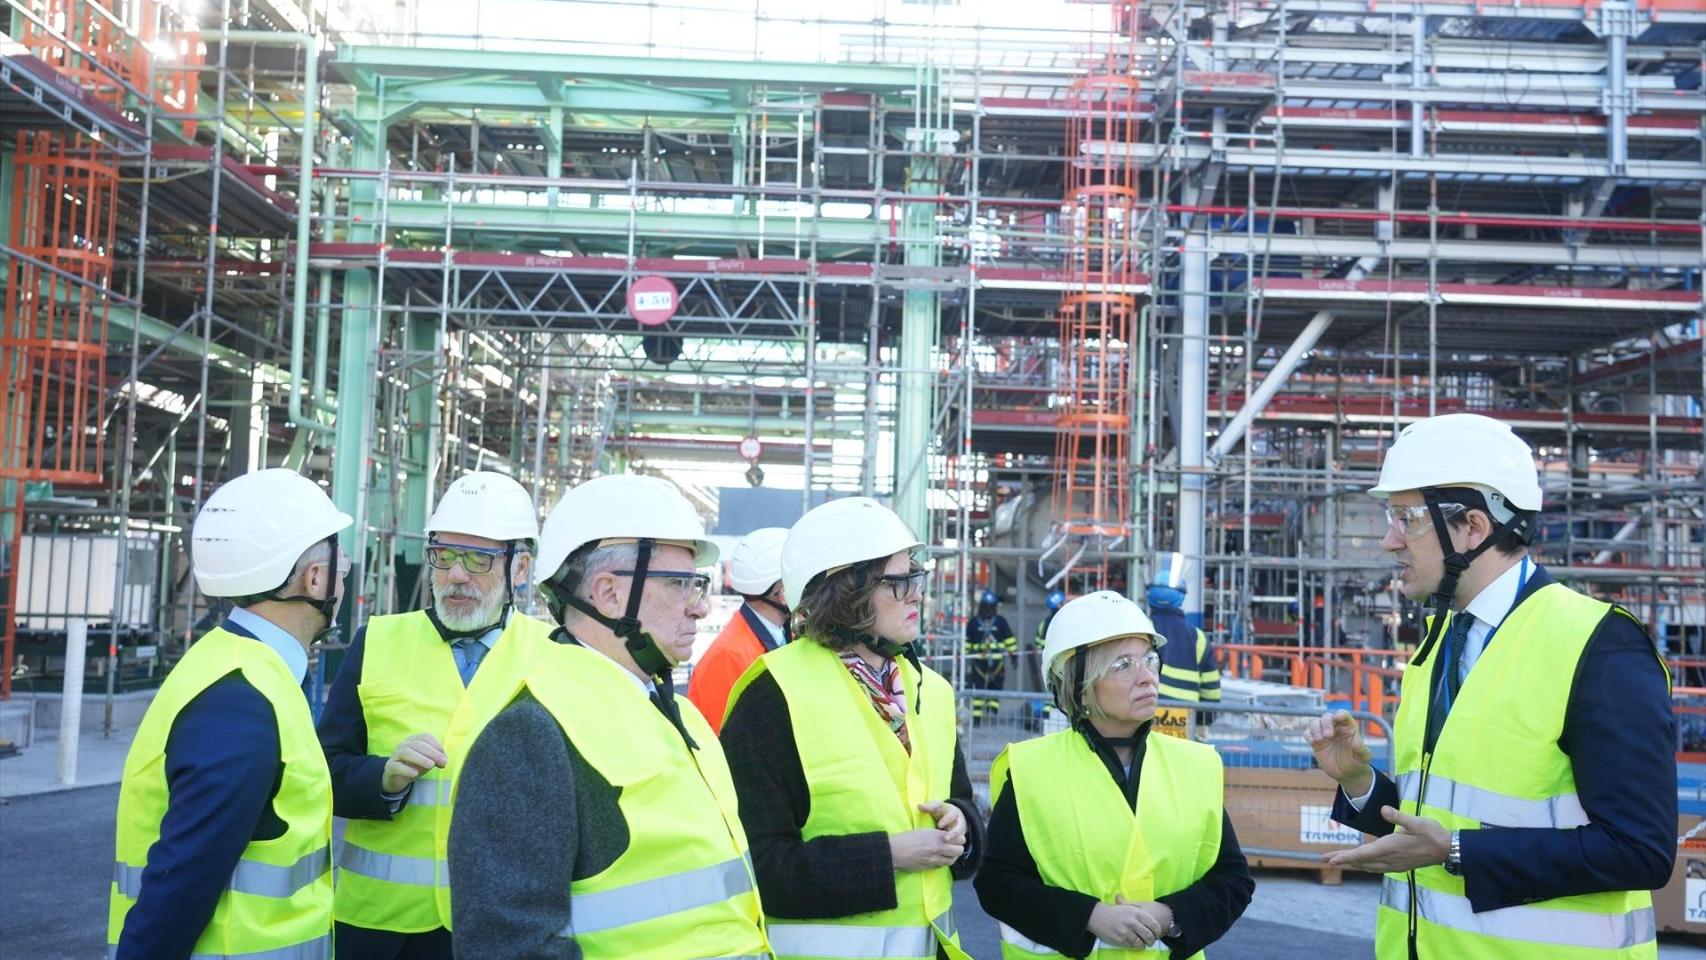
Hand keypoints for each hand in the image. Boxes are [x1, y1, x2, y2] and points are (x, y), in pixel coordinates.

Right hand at [381, 732, 447, 794]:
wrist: (397, 779)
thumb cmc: (414, 766)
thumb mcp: (427, 762)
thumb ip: (436, 759)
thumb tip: (444, 759)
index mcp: (414, 740)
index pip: (425, 737)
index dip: (436, 745)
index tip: (444, 755)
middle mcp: (404, 745)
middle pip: (417, 744)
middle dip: (432, 752)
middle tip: (442, 762)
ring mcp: (395, 755)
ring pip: (406, 752)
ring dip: (420, 758)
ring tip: (431, 765)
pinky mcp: (389, 767)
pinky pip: (396, 766)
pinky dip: (406, 769)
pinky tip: (415, 773)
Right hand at [889, 825, 964, 871]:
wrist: (895, 851)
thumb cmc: (906, 838)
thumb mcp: (923, 831)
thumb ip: (936, 835)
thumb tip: (946, 838)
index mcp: (937, 836)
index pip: (959, 839)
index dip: (959, 839)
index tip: (955, 838)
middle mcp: (938, 848)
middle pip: (959, 851)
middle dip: (957, 849)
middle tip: (952, 847)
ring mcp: (935, 859)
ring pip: (952, 860)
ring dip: (951, 857)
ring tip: (946, 854)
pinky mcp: (930, 867)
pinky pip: (942, 866)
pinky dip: (942, 862)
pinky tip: (938, 859)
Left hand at [919, 801, 966, 847]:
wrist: (952, 816)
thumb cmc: (942, 811)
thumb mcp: (936, 806)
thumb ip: (929, 806)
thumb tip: (920, 806)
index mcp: (954, 812)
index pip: (952, 815)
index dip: (947, 820)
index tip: (939, 825)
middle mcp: (959, 822)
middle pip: (959, 828)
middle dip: (953, 833)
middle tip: (945, 839)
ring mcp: (960, 831)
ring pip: (960, 838)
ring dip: (953, 843)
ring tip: (946, 849)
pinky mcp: (958, 839)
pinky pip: (957, 844)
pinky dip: (952, 848)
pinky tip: (945, 853)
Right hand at [1086, 895, 1165, 948]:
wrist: (1097, 916)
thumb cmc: (1114, 910)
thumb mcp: (1128, 907)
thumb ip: (1140, 911)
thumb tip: (1153, 919)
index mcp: (1137, 913)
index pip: (1154, 925)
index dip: (1158, 932)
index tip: (1156, 934)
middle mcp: (1133, 922)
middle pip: (1149, 936)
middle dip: (1151, 941)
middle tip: (1150, 941)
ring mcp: (1126, 932)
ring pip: (1141, 943)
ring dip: (1142, 945)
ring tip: (1141, 943)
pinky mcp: (1120, 940)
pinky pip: (1131, 946)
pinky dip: (1133, 946)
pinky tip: (1131, 942)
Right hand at [1306, 710, 1373, 795]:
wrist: (1346, 773)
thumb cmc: (1357, 762)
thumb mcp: (1363, 757)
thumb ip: (1361, 749)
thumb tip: (1356, 741)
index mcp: (1349, 727)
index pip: (1343, 715)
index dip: (1339, 714)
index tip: (1336, 718)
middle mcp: (1336, 728)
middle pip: (1327, 716)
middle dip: (1326, 723)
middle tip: (1328, 736)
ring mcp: (1324, 733)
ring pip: (1315, 722)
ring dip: (1315, 728)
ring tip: (1318, 739)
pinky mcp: (1316, 742)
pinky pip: (1308, 733)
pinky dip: (1308, 734)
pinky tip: (1312, 741)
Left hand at [1324, 806, 1450, 873]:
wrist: (1448, 849)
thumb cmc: (1432, 833)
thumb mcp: (1417, 822)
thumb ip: (1399, 817)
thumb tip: (1384, 810)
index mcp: (1390, 847)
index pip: (1362, 854)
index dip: (1345, 857)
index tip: (1330, 859)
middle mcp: (1389, 859)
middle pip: (1361, 862)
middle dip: (1342, 860)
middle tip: (1324, 860)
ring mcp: (1394, 864)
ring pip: (1367, 866)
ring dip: (1351, 864)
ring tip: (1337, 861)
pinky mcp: (1399, 866)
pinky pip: (1376, 868)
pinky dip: (1364, 865)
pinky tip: (1361, 863)